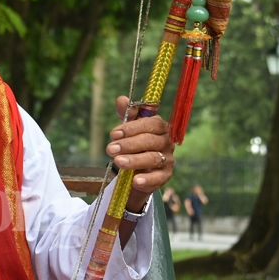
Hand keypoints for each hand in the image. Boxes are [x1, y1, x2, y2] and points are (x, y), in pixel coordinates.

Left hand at [107, 96, 174, 211]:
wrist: (138, 169)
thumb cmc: (135, 144)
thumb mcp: (129, 129)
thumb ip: (126, 114)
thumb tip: (121, 99)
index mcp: (159, 127)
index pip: (149, 124)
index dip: (131, 128)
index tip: (113, 134)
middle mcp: (166, 142)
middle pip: (150, 141)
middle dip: (128, 145)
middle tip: (110, 149)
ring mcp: (168, 159)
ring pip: (153, 158)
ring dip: (134, 160)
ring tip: (118, 162)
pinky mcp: (165, 175)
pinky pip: (158, 177)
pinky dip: (147, 179)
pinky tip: (135, 180)